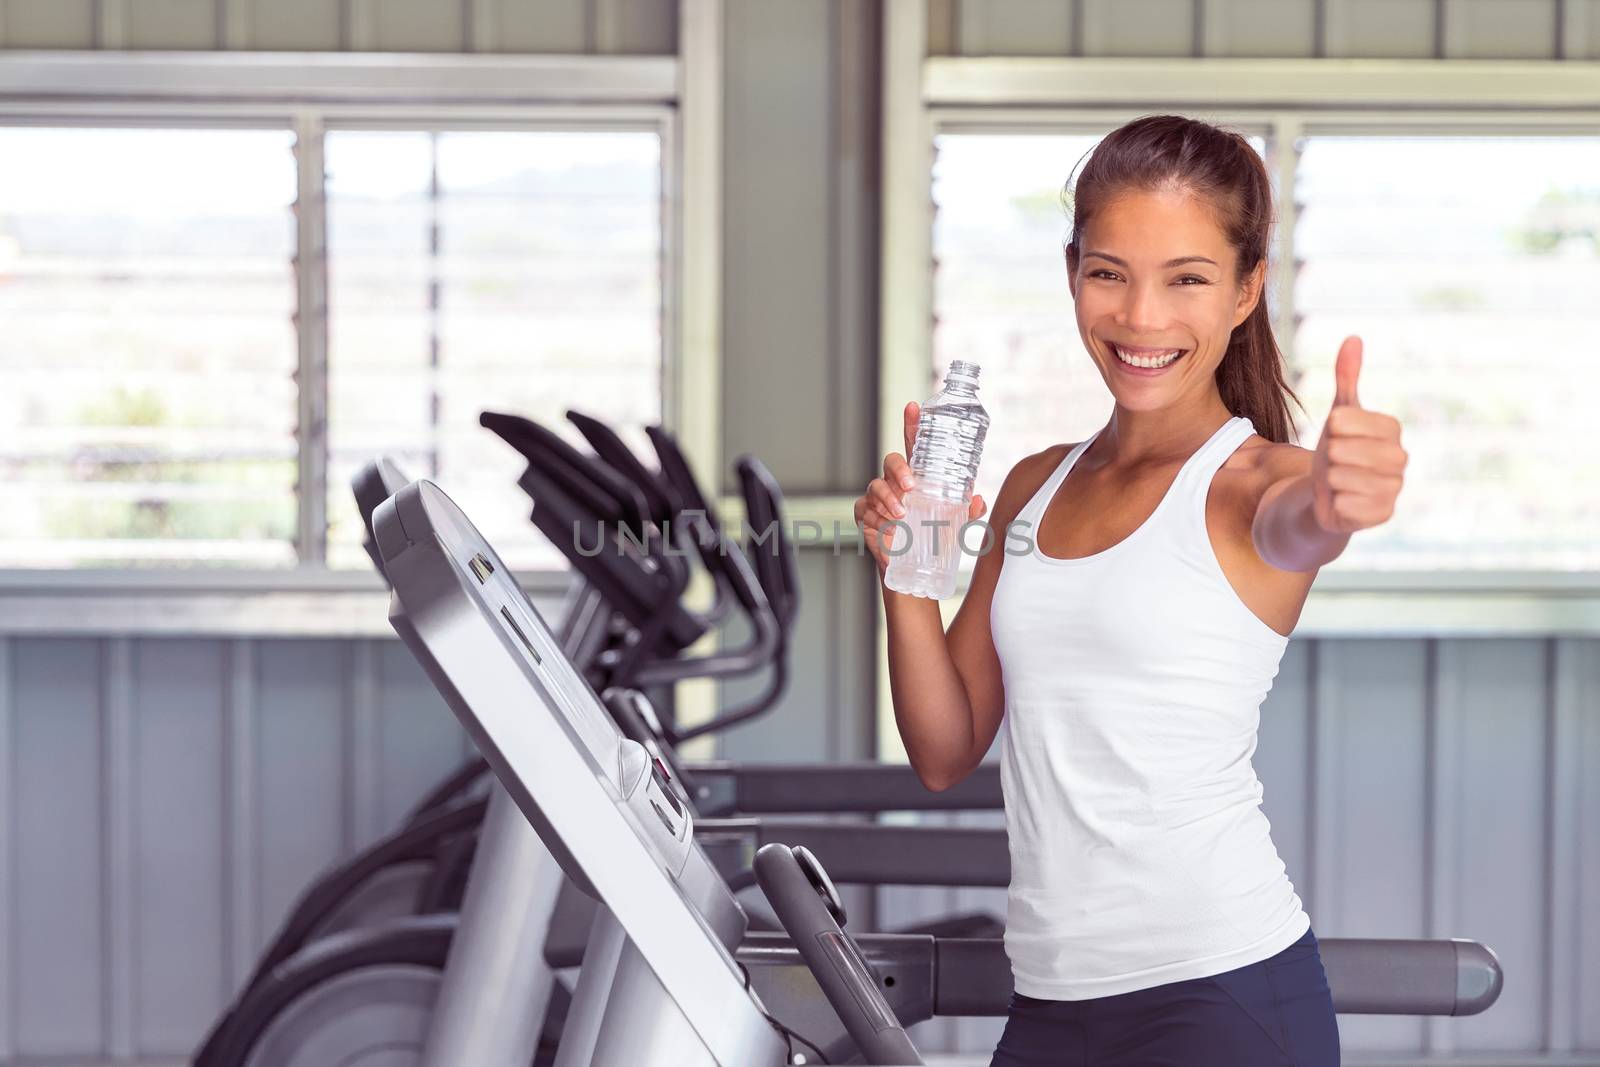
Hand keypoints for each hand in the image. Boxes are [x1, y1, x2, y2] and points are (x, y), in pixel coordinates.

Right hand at [852, 401, 986, 574]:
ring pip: (877, 485)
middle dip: (899, 471)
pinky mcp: (864, 513)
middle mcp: (896, 482)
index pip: (914, 445)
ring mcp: (878, 496)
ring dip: (888, 499)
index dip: (912, 425)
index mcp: (917, 477)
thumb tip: (978, 499)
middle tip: (910, 486)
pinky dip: (877, 517)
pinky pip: (865, 507)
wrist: (912, 569)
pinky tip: (888, 526)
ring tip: (901, 514)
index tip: (912, 407)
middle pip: (891, 461)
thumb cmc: (931, 539)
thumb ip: (968, 512)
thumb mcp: (955, 525)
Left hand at [1310, 336, 1407, 534]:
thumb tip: (1353, 338)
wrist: (1329, 495)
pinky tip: (1342, 501)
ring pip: (1341, 477)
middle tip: (1336, 461)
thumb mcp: (1339, 414)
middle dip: (1329, 456)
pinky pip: (1346, 504)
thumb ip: (1347, 378)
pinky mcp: (1383, 515)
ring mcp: (1394, 488)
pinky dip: (1335, 502)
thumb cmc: (1337, 450)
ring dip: (1330, 479)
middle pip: (1342, 450)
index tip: (1335, 435)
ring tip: (1338, 480)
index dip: (1331, 428)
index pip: (1344, 421)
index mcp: (1392, 429)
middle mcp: (1400, 458)